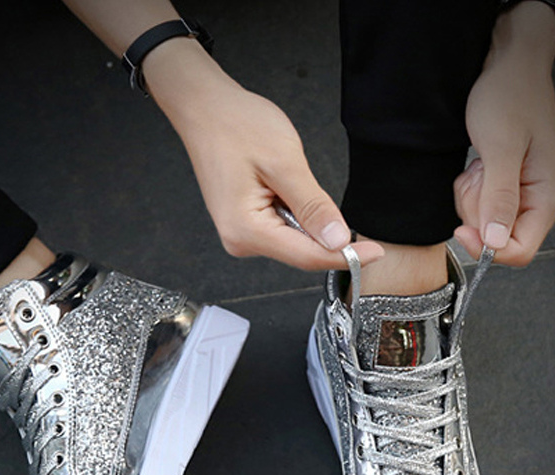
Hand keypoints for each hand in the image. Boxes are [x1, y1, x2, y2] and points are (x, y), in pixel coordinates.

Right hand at [146, 41, 383, 271]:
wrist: (206, 109)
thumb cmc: (237, 126)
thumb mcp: (284, 163)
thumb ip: (313, 207)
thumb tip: (339, 240)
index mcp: (246, 231)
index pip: (308, 257)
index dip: (346, 256)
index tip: (376, 252)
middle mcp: (240, 241)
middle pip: (301, 253)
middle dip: (324, 234)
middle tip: (321, 189)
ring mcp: (241, 235)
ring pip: (294, 242)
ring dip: (308, 219)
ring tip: (288, 177)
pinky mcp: (246, 225)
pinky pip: (283, 229)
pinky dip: (296, 213)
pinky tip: (285, 185)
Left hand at [454, 2, 554, 265]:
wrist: (507, 67)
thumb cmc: (510, 96)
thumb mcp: (502, 147)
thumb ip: (500, 197)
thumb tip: (496, 242)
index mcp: (546, 195)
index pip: (520, 249)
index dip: (489, 249)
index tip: (462, 230)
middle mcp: (535, 199)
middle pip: (496, 238)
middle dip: (477, 212)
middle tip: (478, 176)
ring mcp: (518, 194)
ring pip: (483, 223)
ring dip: (471, 198)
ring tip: (480, 165)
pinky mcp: (502, 187)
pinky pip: (477, 205)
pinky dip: (470, 188)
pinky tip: (478, 165)